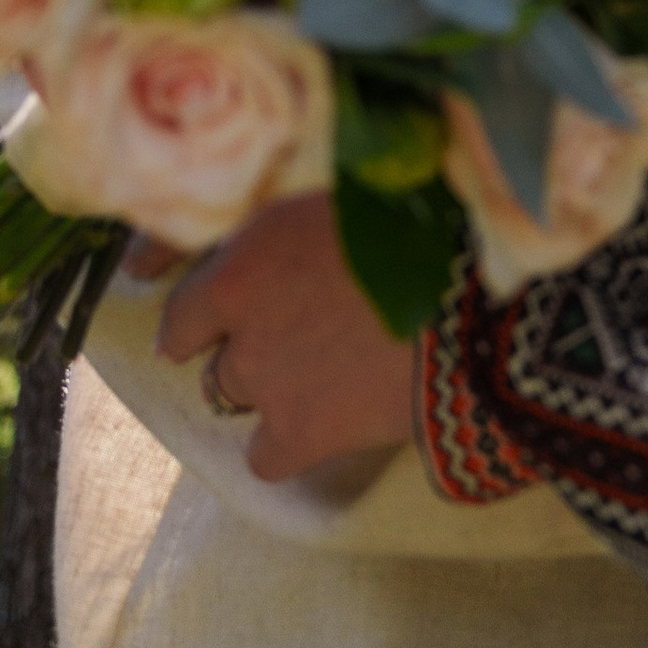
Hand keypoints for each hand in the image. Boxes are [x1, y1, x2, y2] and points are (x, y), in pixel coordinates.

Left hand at [159, 191, 416, 481]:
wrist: (470, 299)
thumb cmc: (411, 225)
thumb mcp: (331, 191)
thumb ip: (279, 213)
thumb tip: (244, 215)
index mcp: (243, 263)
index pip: (177, 303)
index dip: (188, 308)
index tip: (181, 312)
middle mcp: (241, 327)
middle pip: (208, 353)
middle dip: (240, 341)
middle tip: (286, 326)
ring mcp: (267, 385)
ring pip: (229, 396)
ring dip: (261, 383)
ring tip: (312, 366)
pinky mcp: (302, 435)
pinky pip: (264, 457)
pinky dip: (284, 443)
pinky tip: (317, 423)